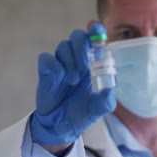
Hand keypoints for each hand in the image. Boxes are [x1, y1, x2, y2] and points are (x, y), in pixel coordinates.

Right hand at [30, 26, 115, 146]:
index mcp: (93, 64)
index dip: (95, 30)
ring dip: (70, 61)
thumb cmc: (82, 113)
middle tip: (85, 66)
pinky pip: (47, 58)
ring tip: (73, 81)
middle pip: (78, 36)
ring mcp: (61, 63)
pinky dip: (54, 65)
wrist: (61, 127)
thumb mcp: (98, 109)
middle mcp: (78, 60)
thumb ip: (106, 100)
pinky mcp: (46, 70)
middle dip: (82, 46)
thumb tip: (110, 89)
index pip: (95, 39)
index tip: (96, 29)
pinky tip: (60, 78)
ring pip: (63, 46)